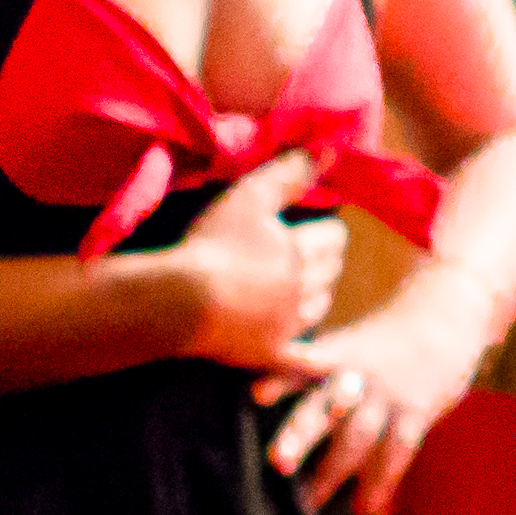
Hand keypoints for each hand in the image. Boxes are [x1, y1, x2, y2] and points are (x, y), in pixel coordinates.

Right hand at [162, 152, 342, 370]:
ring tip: (299, 287)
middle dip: (324, 260)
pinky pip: (302, 360)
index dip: (327, 229)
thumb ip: (290, 173)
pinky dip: (314, 359)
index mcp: (302, 252)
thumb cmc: (213, 243)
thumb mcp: (250, 197)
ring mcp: (288, 326)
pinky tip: (323, 364)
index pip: (334, 237)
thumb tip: (330, 150)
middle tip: (310, 253)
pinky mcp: (269, 354)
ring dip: (314, 296)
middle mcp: (303, 291)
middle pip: (330, 272)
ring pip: (318, 309)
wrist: (180, 299)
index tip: (317, 226)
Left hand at [262, 268, 495, 514]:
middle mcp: (357, 374)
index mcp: (335, 354)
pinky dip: (380, 483)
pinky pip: (397, 451)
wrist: (447, 311)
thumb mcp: (349, 341)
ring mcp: (387, 393)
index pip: (301, 364)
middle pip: (324, 405)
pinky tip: (364, 508)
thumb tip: (262, 397)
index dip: (280, 379)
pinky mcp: (416, 410)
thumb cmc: (389, 335)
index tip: (257, 395)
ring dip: (333, 471)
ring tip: (309, 504)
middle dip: (300, 435)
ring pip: (357, 435)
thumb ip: (316, 369)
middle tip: (278, 463)